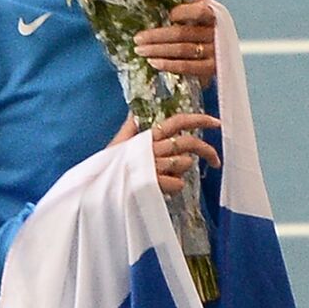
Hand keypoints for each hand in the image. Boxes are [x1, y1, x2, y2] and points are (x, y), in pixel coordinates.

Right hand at [104, 113, 221, 193]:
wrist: (91, 193)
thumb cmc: (104, 171)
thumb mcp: (116, 147)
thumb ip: (129, 130)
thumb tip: (133, 114)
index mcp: (145, 137)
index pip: (176, 122)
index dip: (198, 119)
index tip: (217, 122)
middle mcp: (150, 148)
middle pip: (187, 142)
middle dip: (206, 150)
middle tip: (216, 161)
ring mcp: (152, 165)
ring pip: (183, 163)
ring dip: (178, 173)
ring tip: (164, 179)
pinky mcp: (152, 182)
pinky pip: (177, 183)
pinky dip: (172, 187)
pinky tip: (159, 190)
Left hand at [134, 0, 216, 83]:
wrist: (228, 51)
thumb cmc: (209, 28)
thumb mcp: (205, 12)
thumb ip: (191, 7)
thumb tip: (162, 5)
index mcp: (215, 15)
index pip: (199, 12)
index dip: (183, 13)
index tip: (169, 16)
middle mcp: (215, 34)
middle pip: (182, 33)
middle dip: (156, 36)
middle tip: (137, 38)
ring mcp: (214, 52)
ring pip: (181, 50)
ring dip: (157, 51)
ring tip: (140, 50)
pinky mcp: (211, 69)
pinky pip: (187, 67)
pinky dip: (168, 65)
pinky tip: (154, 63)